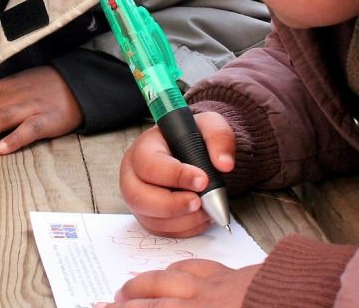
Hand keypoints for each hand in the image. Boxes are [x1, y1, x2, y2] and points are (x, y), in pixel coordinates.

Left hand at [0, 66, 82, 154]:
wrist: (79, 84)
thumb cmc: (46, 86)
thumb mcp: (19, 83)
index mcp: (6, 86)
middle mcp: (14, 95)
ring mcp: (31, 107)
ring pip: (0, 117)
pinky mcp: (48, 119)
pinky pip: (29, 129)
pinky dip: (14, 139)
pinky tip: (1, 150)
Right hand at [101, 259, 258, 307]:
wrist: (314, 302)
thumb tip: (168, 306)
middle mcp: (201, 300)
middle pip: (154, 295)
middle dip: (128, 298)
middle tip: (110, 302)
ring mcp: (220, 284)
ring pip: (173, 275)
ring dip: (150, 280)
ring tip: (135, 285)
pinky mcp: (239, 274)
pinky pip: (200, 265)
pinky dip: (181, 268)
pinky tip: (180, 270)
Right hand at [120, 111, 234, 236]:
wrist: (193, 153)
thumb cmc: (194, 139)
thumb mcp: (209, 126)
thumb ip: (219, 137)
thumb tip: (224, 164)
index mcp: (143, 149)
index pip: (150, 164)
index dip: (175, 175)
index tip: (202, 180)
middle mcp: (134, 175)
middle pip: (138, 197)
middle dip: (171, 205)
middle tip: (199, 202)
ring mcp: (139, 199)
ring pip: (151, 218)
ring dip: (182, 220)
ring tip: (206, 210)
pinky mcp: (149, 217)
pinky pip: (162, 231)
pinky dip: (184, 229)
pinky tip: (201, 217)